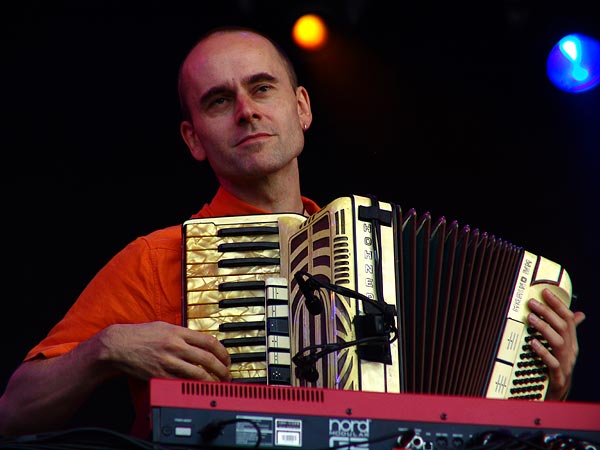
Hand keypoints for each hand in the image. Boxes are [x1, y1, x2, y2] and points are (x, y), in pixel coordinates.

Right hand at [97, 321, 231, 381]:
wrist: (119, 346)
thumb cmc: (141, 335)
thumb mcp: (165, 326)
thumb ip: (183, 333)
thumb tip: (201, 341)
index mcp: (179, 332)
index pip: (209, 342)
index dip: (223, 352)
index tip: (226, 359)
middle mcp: (176, 346)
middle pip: (208, 359)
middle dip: (222, 369)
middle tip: (227, 375)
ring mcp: (168, 362)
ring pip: (197, 374)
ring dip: (211, 381)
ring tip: (217, 385)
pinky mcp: (160, 376)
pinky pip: (181, 383)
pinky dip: (192, 387)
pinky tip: (198, 389)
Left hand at [527, 288, 584, 400]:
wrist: (558, 394)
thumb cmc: (559, 366)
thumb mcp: (564, 346)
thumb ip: (568, 330)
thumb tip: (578, 313)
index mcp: (571, 341)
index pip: (568, 318)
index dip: (557, 304)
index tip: (545, 291)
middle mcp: (570, 350)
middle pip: (562, 328)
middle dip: (547, 313)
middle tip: (532, 302)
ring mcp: (565, 362)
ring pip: (558, 342)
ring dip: (543, 328)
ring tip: (530, 318)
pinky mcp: (557, 376)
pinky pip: (552, 363)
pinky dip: (542, 352)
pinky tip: (532, 343)